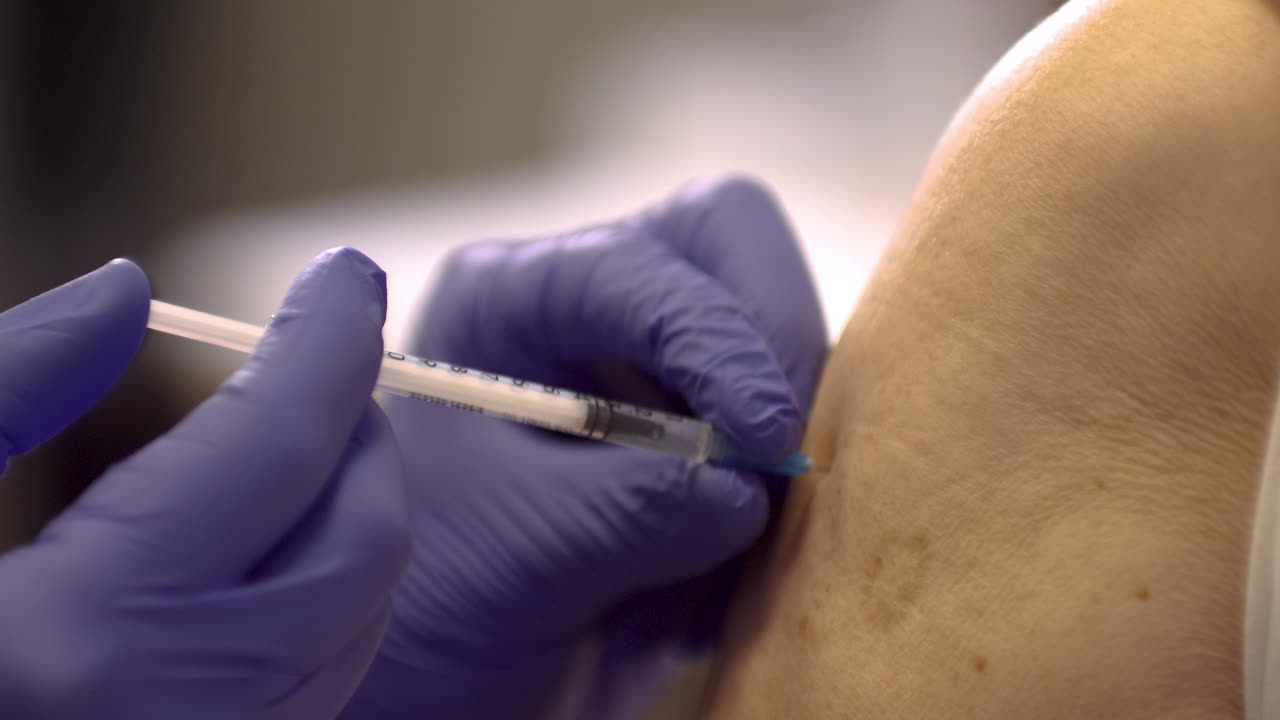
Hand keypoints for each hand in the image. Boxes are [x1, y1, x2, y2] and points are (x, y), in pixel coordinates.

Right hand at [0, 249, 408, 719]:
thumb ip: (9, 380)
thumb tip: (130, 291)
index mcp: (89, 635)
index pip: (274, 444)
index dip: (328, 339)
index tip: (348, 272)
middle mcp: (185, 717)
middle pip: (364, 539)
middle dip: (361, 432)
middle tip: (316, 363)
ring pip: (360, 615)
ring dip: (351, 508)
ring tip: (293, 441)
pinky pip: (320, 677)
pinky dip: (321, 589)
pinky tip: (258, 547)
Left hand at [344, 176, 827, 718]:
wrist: (420, 690)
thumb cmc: (418, 607)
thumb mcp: (509, 553)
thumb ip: (628, 509)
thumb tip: (746, 488)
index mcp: (514, 300)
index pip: (643, 268)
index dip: (720, 338)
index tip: (766, 440)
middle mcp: (590, 315)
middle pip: (734, 252)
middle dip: (775, 357)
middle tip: (773, 471)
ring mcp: (651, 376)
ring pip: (776, 357)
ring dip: (765, 469)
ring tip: (680, 600)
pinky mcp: (694, 447)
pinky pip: (774, 450)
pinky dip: (758, 527)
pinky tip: (681, 616)